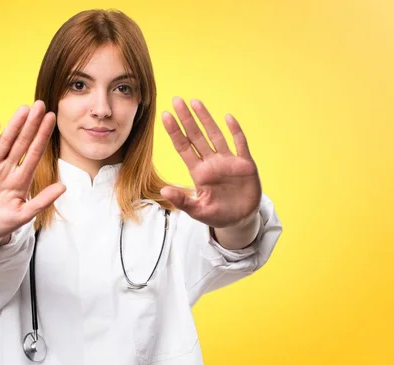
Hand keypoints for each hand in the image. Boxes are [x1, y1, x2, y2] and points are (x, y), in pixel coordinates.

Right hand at [0, 100, 65, 245]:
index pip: (34, 153)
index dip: (42, 136)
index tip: (51, 119)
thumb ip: (42, 201)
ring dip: (14, 127)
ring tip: (23, 109)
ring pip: (4, 143)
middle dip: (31, 124)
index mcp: (21, 179)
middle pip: (21, 143)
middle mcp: (7, 169)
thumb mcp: (24, 214)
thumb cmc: (2, 223)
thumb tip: (63, 187)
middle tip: (40, 104)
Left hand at [160, 97, 261, 228]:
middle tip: (177, 101)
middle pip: (196, 136)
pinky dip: (235, 131)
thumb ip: (182, 200)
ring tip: (195, 102)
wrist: (240, 220)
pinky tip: (228, 118)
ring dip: (206, 119)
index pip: (183, 148)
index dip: (175, 132)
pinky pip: (240, 144)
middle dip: (187, 119)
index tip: (166, 116)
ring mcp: (228, 161)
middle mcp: (211, 162)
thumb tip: (164, 190)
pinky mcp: (245, 164)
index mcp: (199, 172)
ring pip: (215, 135)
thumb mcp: (197, 211)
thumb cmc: (217, 214)